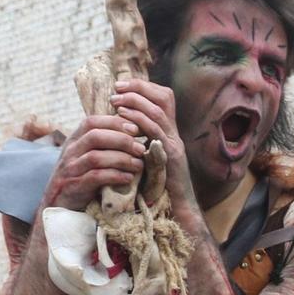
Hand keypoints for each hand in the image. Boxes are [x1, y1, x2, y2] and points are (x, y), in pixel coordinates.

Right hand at [41, 113, 147, 211]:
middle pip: (95, 136)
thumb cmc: (80, 175)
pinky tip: (128, 178)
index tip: (136, 129)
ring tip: (139, 165)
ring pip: (96, 157)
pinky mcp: (75, 186)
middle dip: (122, 140)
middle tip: (141, 148)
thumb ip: (103, 144)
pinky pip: (95, 177)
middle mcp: (71, 151)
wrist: (59, 201)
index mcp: (75, 140)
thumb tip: (133, 133)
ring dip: (121, 159)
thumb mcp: (87, 155)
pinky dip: (115, 176)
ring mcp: (71, 168)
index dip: (114, 123)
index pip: (92, 122)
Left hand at [108, 78, 194, 214]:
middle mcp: (174, 134)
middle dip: (138, 88)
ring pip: (158, 111)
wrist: (177, 208)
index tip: (121, 86)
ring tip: (115, 101)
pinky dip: (138, 120)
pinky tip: (123, 117)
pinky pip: (155, 131)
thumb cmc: (158, 185)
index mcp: (168, 131)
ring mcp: (174, 143)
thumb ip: (139, 139)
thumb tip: (118, 123)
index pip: (163, 97)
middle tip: (117, 89)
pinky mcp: (171, 156)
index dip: (143, 86)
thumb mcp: (147, 156)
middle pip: (164, 97)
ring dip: (134, 101)